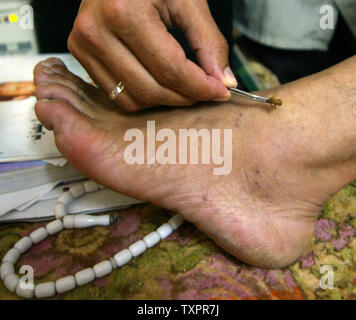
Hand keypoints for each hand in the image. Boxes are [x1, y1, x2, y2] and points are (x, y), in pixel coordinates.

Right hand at [68, 0, 236, 110]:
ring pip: (134, 99)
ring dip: (165, 101)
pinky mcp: (80, 55)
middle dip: (185, 97)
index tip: (220, 92)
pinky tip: (160, 84)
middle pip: (151, 89)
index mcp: (123, 11)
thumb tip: (223, 82)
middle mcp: (96, 32)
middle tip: (205, 91)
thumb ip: (208, 41)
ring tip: (183, 87)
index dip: (200, 87)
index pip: (170, 68)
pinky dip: (144, 97)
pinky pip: (117, 96)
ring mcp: (83, 46)